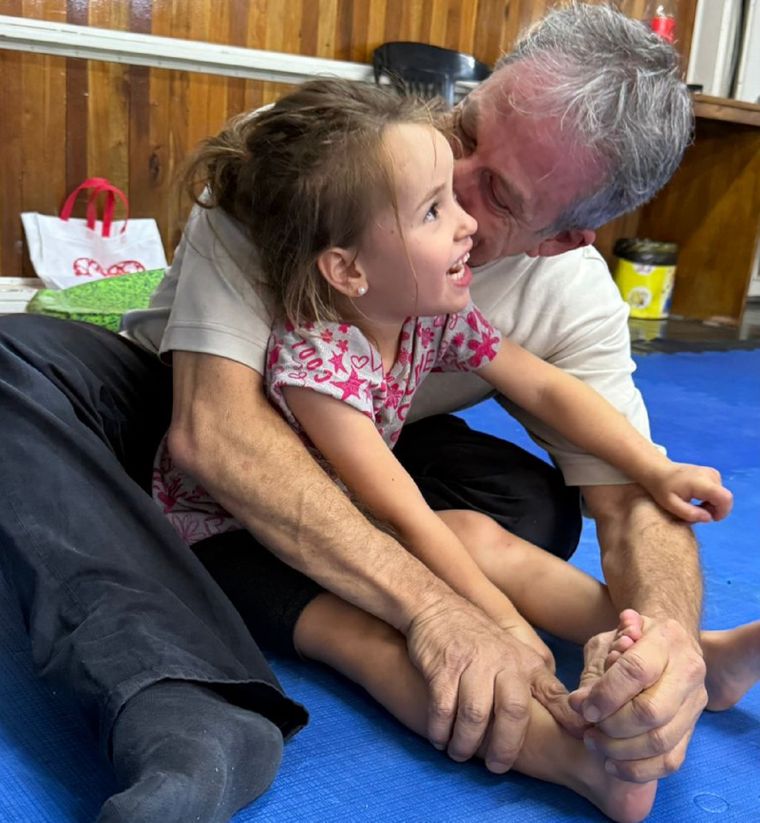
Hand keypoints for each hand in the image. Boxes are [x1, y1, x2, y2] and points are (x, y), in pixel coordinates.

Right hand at [406, 595, 584, 772]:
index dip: (569, 718)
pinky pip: (443, 708)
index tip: (584, 738)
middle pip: (513, 712)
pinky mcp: (443, 667)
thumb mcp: (514, 655)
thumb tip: (571, 721)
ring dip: (466, 743)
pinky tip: (440, 738)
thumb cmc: (478, 640)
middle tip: (496, 767)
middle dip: (505, 747)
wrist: (438, 608)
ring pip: (475, 715)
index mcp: (525, 664)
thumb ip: (536, 684)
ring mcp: (472, 663)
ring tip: (459, 753)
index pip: (553, 694)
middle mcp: (503, 662)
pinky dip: (440, 730)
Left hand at [569, 612, 706, 781]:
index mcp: (665, 640)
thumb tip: (580, 702)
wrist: (671, 640)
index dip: (606, 694)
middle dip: (612, 726)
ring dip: (621, 751)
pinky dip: (639, 769)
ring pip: (661, 741)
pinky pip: (671, 760)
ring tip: (595, 745)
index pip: (636, 671)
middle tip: (588, 730)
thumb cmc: (631, 638)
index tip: (583, 708)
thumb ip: (596, 668)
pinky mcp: (694, 728)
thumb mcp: (609, 639)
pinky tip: (613, 765)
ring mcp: (695, 703)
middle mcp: (688, 672)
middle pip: (651, 712)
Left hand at [647, 462, 732, 523]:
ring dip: (711, 506)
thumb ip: (690, 513)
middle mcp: (710, 475)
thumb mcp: (671, 504)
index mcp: (701, 482)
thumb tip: (709, 518)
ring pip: (721, 496)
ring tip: (693, 507)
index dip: (722, 512)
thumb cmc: (662, 488)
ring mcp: (712, 473)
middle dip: (714, 510)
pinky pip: (718, 492)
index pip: (725, 498)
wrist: (658, 470)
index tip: (710, 518)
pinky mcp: (712, 474)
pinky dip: (710, 499)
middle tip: (696, 514)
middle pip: (724, 499)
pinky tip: (697, 500)